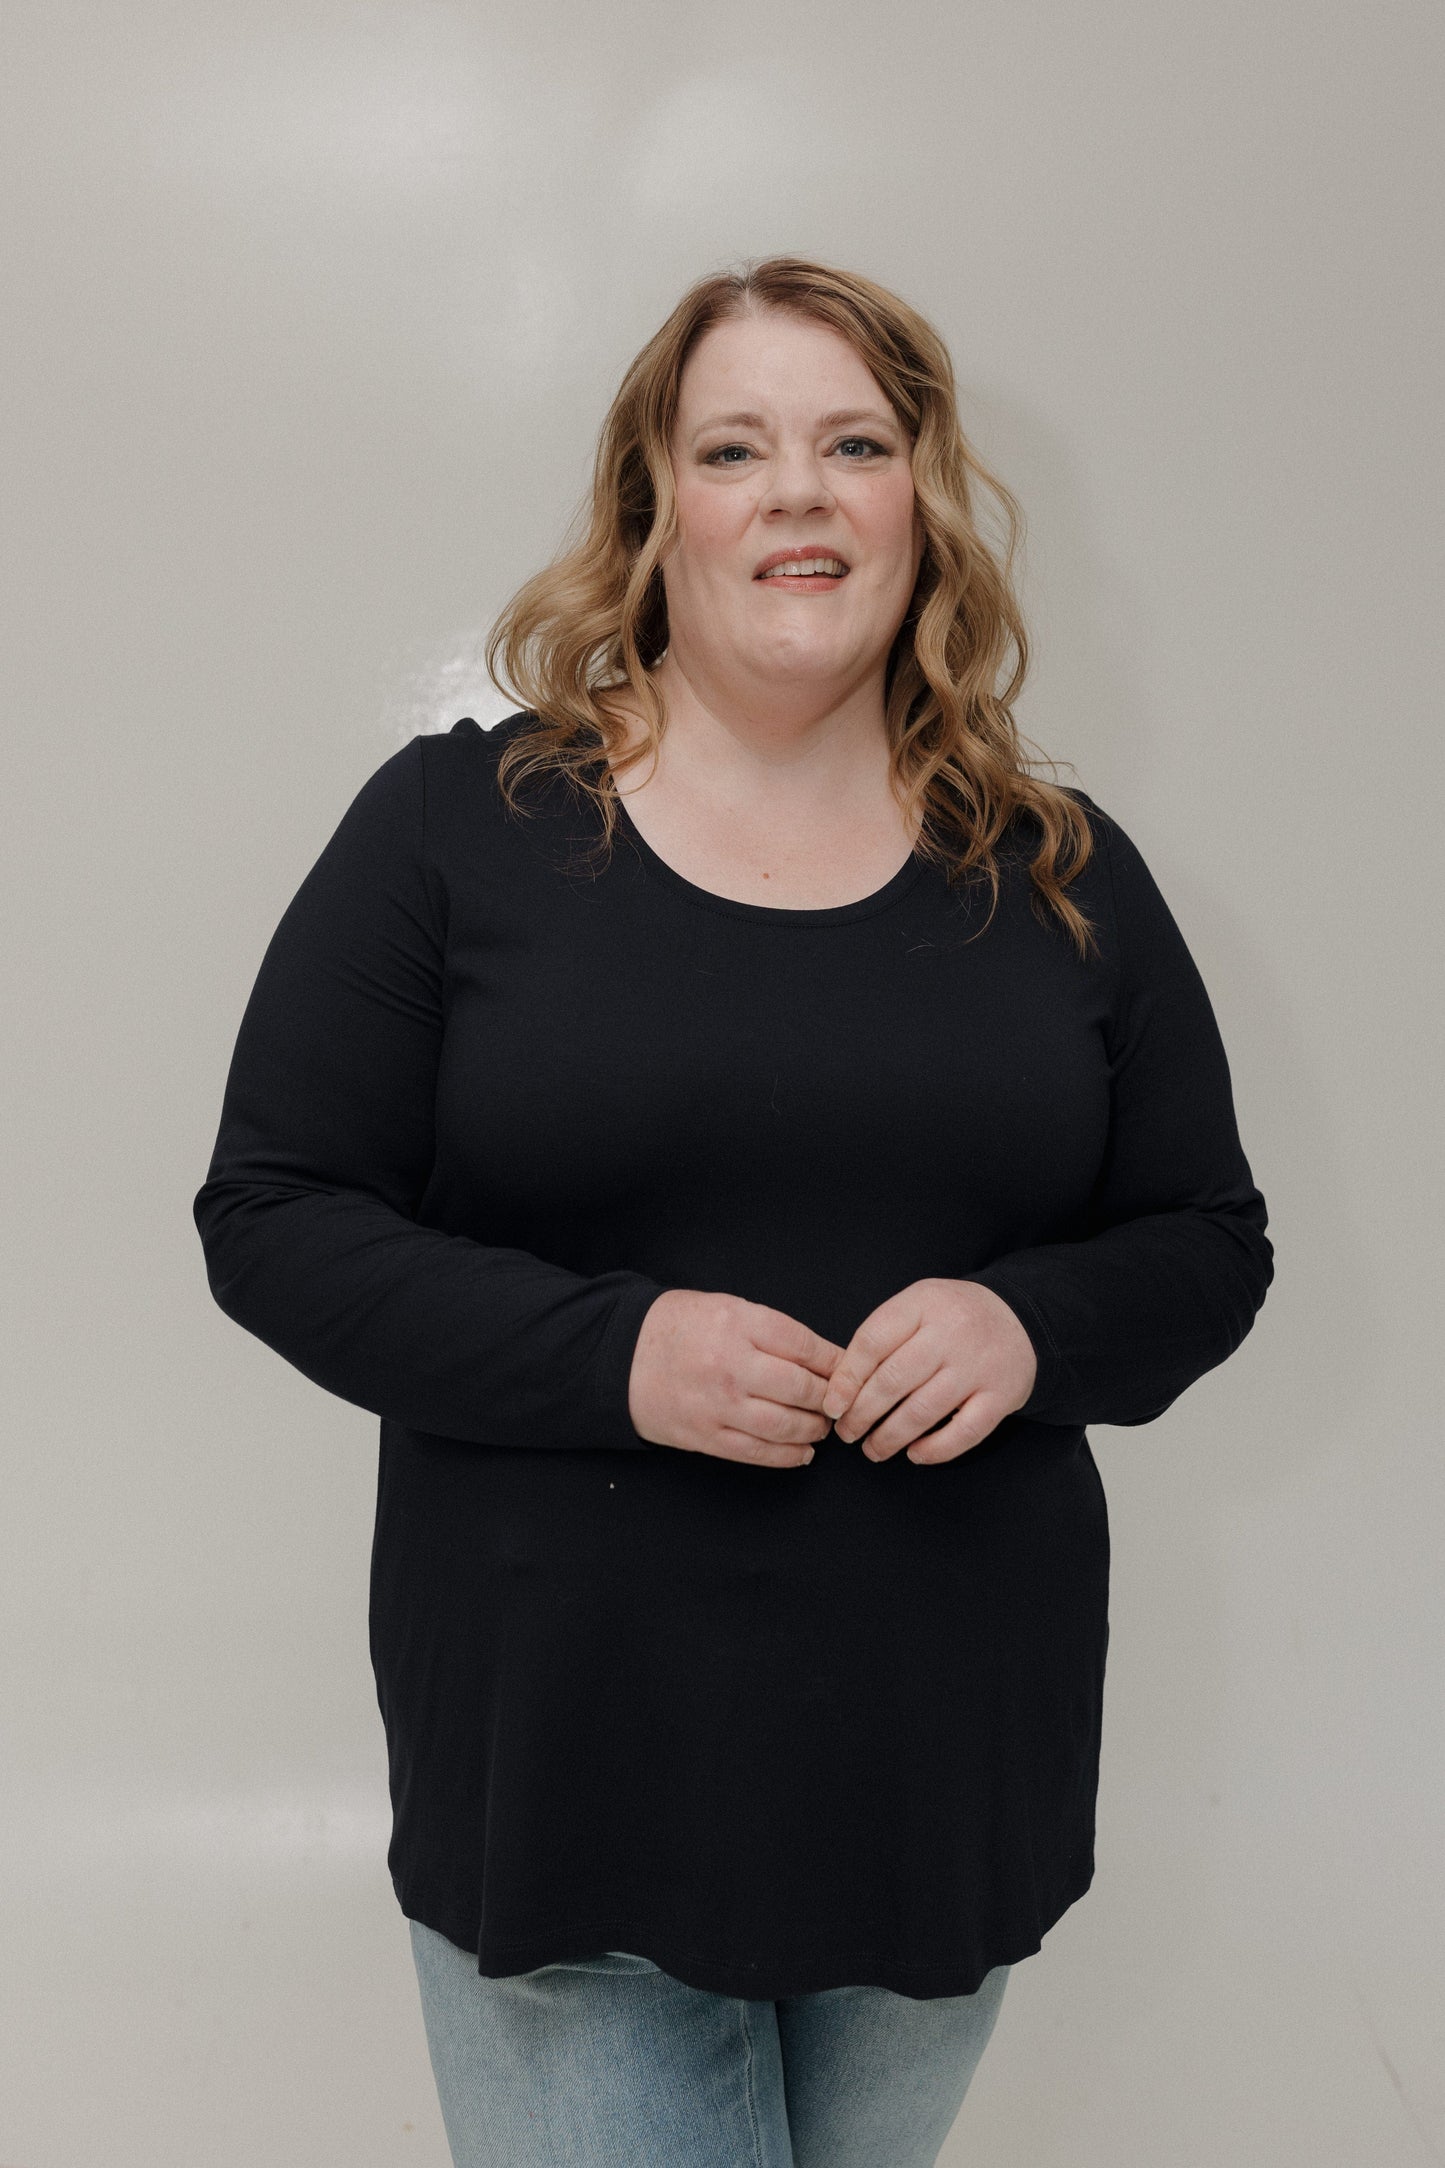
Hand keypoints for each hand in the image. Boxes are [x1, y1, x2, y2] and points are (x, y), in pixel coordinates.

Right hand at [629, 1289, 842, 1468]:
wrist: (620, 1356)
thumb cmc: (677, 1328)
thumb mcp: (725, 1308)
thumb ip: (771, 1329)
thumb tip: (823, 1356)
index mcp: (737, 1323)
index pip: (804, 1346)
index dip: (834, 1361)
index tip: (847, 1370)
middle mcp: (730, 1364)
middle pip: (801, 1387)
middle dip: (828, 1397)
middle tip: (838, 1400)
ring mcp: (718, 1405)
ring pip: (785, 1424)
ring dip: (813, 1429)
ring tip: (822, 1426)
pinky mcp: (706, 1436)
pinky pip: (758, 1452)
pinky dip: (788, 1456)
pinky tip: (803, 1452)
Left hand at [820, 1278, 1037, 1463]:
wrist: (1020, 1318)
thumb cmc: (954, 1317)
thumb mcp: (918, 1305)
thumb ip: (883, 1337)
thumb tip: (841, 1388)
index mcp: (923, 1303)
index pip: (873, 1342)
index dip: (847, 1379)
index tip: (833, 1406)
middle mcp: (952, 1333)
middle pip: (893, 1380)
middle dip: (862, 1414)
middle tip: (847, 1433)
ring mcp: (978, 1365)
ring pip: (923, 1411)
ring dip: (890, 1437)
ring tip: (873, 1449)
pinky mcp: (1002, 1395)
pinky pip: (964, 1432)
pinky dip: (935, 1449)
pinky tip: (915, 1454)